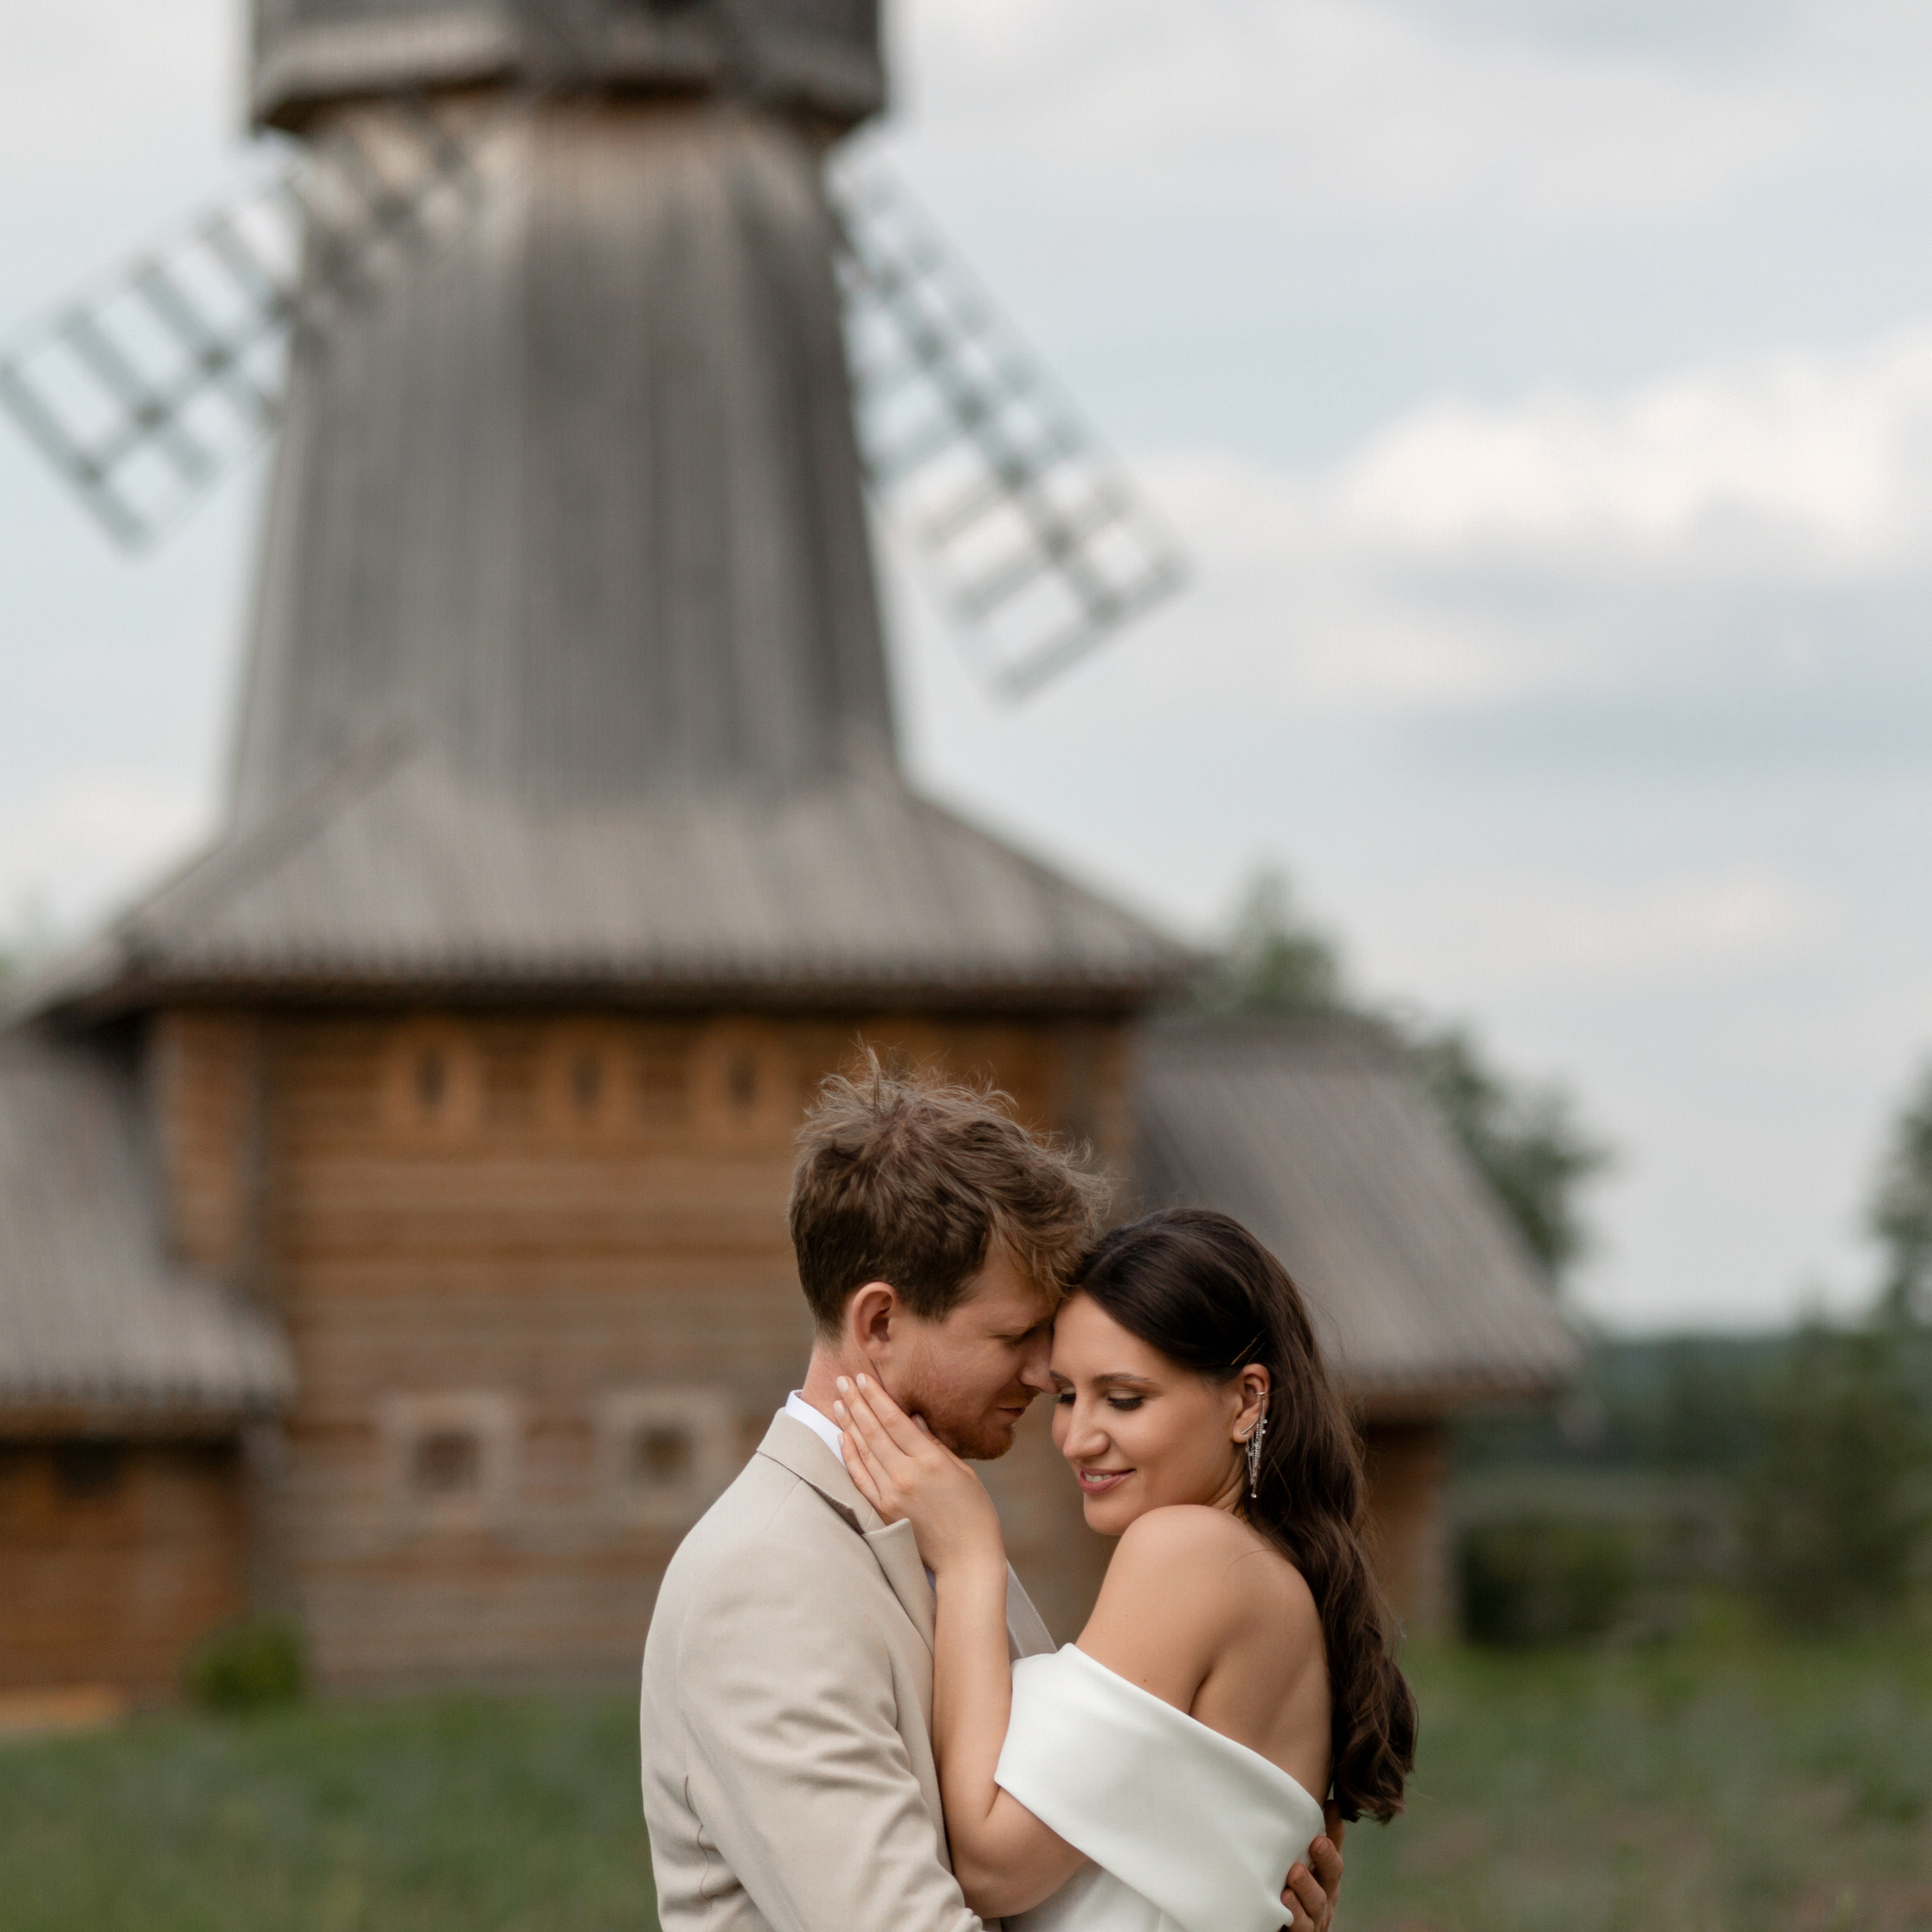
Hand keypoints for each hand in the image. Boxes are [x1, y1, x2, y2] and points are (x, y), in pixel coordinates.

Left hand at [836, 1376, 1006, 1577]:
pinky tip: (842, 1437)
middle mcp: (906, 1475)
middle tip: (843, 1381)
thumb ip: (933, 1444)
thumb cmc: (973, 1512)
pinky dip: (849, 1456)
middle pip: (874, 1431)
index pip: (895, 1421)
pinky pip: (860, 1478)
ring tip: (838, 1402)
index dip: (877, 1397)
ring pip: (863, 1451)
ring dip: (848, 1424)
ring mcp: (891, 1494)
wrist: (965, 1559)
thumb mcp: (961, 1471)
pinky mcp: (883, 1511)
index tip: (863, 1378)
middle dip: (857, 1403)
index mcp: (930, 1461)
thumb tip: (912, 1418)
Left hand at [1279, 1807, 1343, 1931]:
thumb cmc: (1287, 1890)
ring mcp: (1315, 1917)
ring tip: (1294, 1873)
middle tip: (1316, 1842)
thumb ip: (1300, 1835)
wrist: (1281, 1930)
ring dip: (1307, 1887)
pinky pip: (1301, 1926)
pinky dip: (1295, 1913)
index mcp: (1325, 1874)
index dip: (1334, 1829)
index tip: (1329, 1805)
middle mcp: (1325, 1894)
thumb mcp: (1295, 1860)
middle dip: (1325, 1858)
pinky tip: (1285, 1900)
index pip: (1333, 1847)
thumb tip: (1315, 1798)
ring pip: (1317, 1902)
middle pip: (1331, 1875)